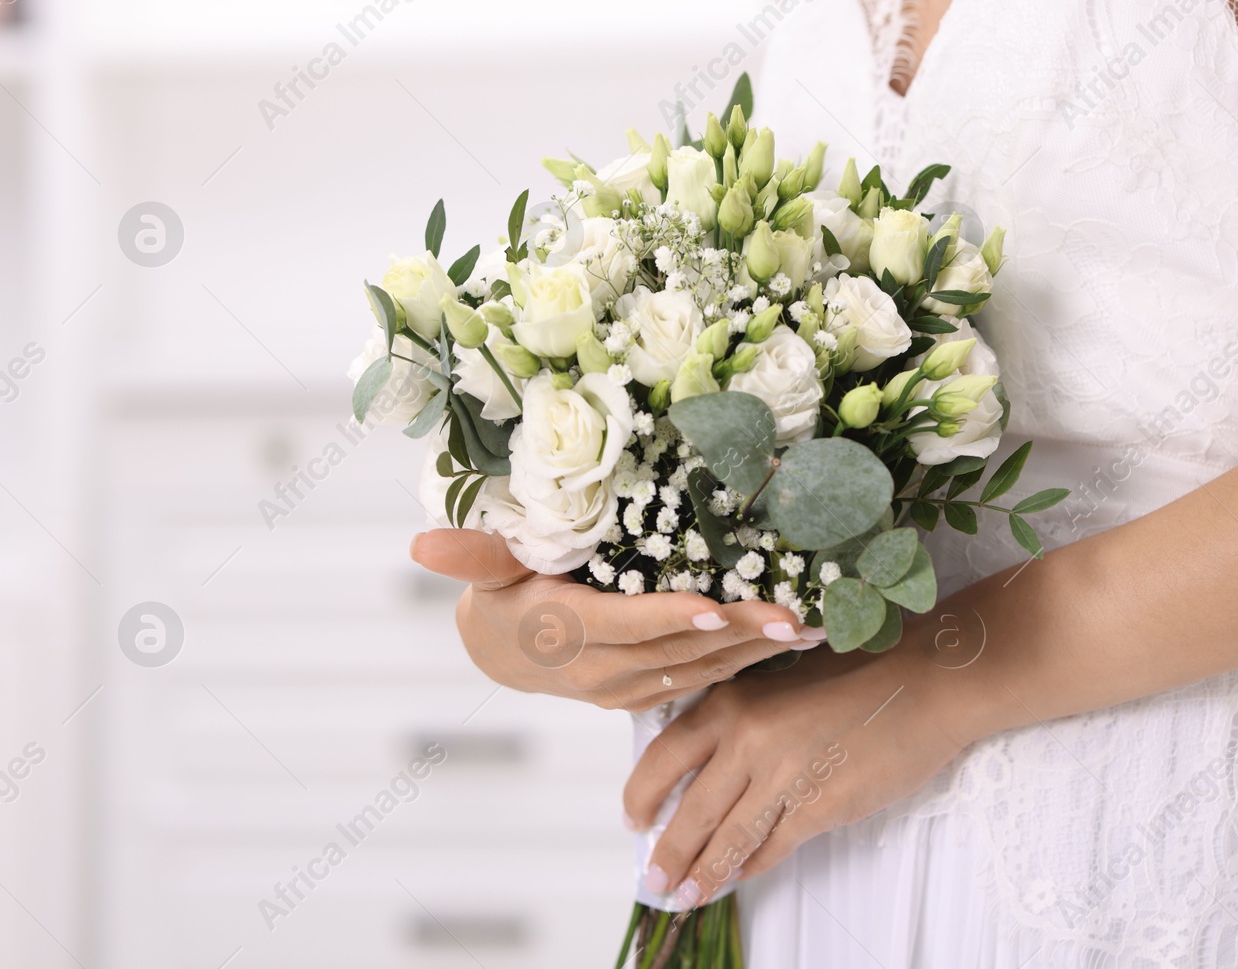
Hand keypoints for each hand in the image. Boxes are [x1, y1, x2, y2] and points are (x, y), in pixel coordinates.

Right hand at [411, 529, 820, 710]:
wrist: (505, 654)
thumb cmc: (502, 595)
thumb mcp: (485, 568)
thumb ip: (469, 554)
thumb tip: (422, 544)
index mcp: (570, 632)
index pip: (628, 626)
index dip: (672, 620)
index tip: (719, 610)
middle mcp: (606, 670)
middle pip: (682, 652)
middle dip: (743, 637)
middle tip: (798, 619)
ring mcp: (632, 689)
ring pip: (704, 672)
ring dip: (760, 654)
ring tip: (815, 630)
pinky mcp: (651, 693)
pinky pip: (708, 681)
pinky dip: (750, 663)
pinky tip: (792, 644)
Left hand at [621, 654, 966, 904]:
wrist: (923, 683)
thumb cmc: (857, 676)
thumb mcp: (780, 683)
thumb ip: (739, 720)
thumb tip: (702, 771)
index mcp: (732, 701)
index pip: (664, 756)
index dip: (642, 794)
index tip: (634, 819)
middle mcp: (748, 737)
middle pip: (691, 809)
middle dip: (667, 851)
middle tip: (652, 878)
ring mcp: (783, 775)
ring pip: (727, 839)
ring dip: (702, 873)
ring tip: (684, 896)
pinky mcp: (819, 806)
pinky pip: (772, 848)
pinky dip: (750, 868)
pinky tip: (738, 879)